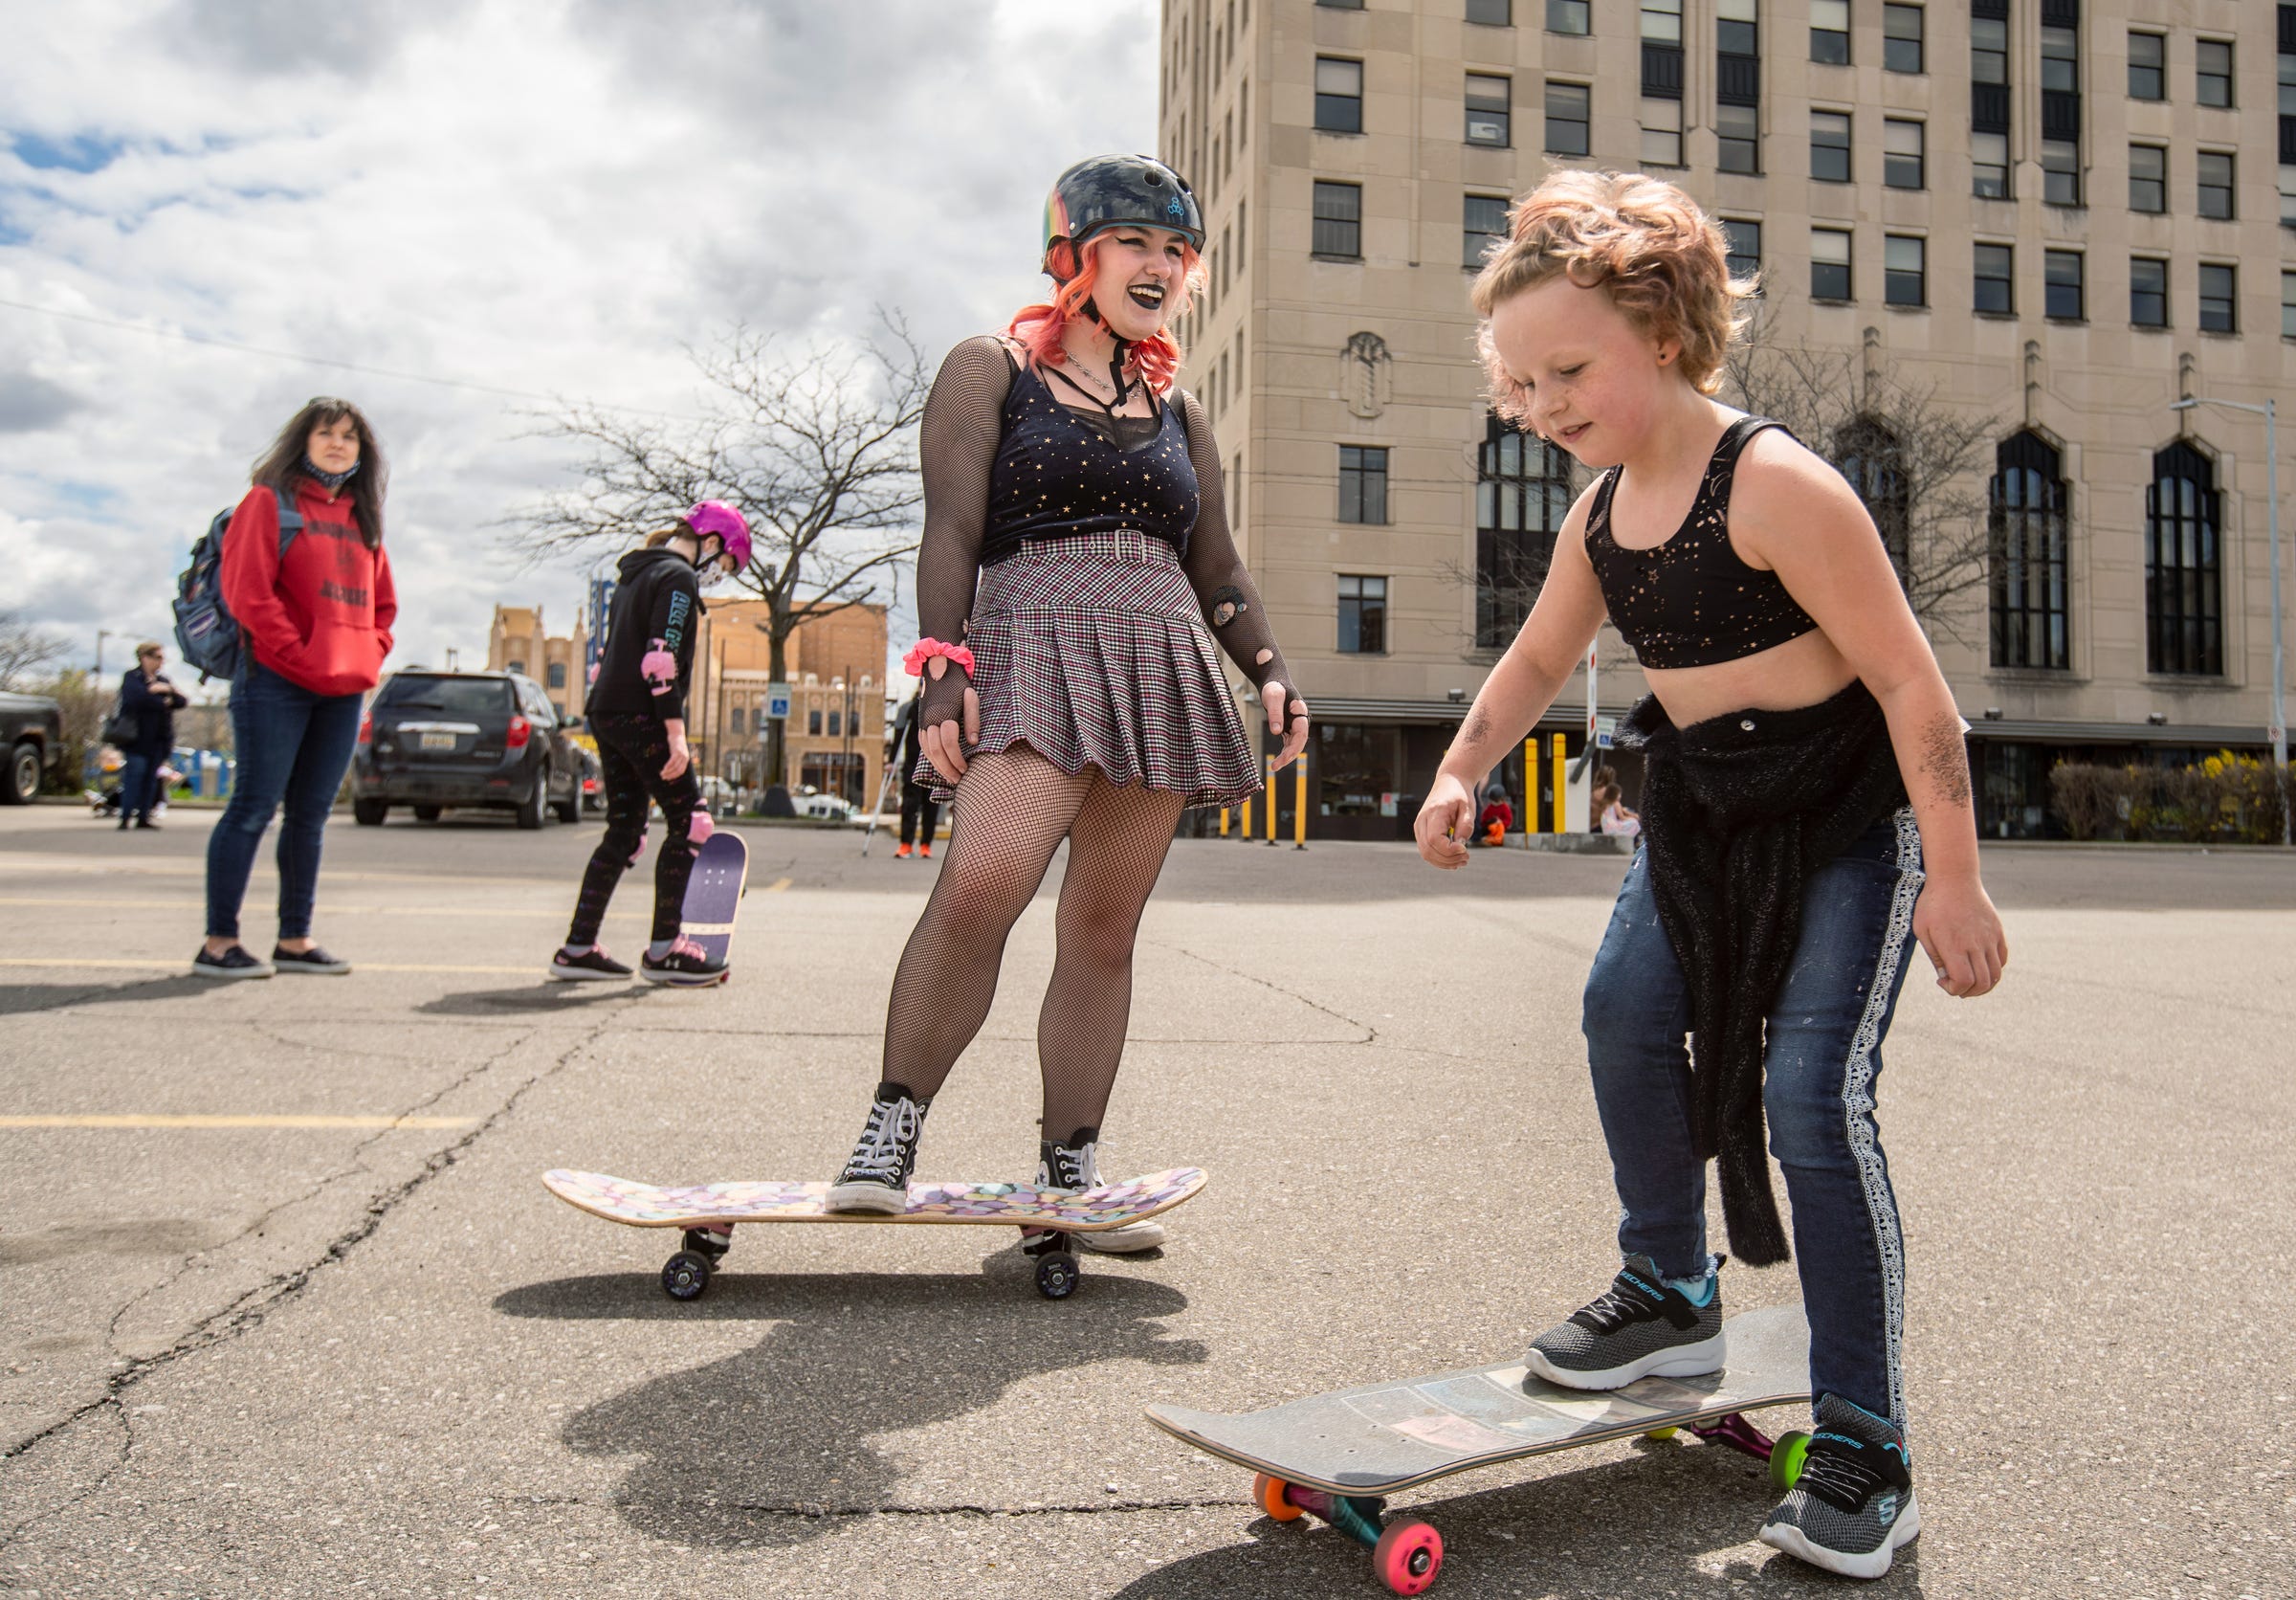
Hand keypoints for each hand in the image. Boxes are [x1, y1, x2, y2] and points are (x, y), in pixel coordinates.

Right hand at [661, 723, 691, 781]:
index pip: (681, 772)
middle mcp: (685, 758)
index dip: (674, 776)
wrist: (677, 734)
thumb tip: (670, 768)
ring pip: (675, 766)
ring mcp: (682, 755)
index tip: (668, 779)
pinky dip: (668, 765)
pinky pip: (673, 761)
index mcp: (686, 760)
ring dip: (668, 771)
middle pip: (678, 770)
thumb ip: (676, 760)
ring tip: (662, 773)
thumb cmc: (676, 744)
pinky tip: (664, 768)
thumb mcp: (677, 753)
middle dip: (670, 775)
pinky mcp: (677, 751)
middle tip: (663, 777)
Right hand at [917, 654, 980, 783]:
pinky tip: (940, 764)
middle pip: (936, 751)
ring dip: (938, 765)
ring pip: (927, 750)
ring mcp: (923, 721)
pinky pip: (923, 744)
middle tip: (958, 779)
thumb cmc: (959, 684)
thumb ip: (973, 720)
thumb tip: (974, 742)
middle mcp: (930, 719)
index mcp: (944, 714)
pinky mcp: (921, 722)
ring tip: (950, 776)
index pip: (949, 743)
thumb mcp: (971, 697)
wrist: (939, 667)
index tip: (966, 769)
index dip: (957, 759)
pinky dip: (930, 756)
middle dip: (947, 767)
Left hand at [1262, 682, 1309, 767]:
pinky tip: (1277, 760)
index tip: (1282, 759)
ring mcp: (1295, 725)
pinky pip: (1289, 743)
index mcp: (1301, 714)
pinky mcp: (1288, 727)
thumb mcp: (1273, 697)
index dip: (1292, 749)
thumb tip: (1276, 732)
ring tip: (1274, 767)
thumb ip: (1275, 713)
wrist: (1273, 681)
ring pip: (1294, 745)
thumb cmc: (1274, 686)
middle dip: (1289, 757)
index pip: (1300, 736)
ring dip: (1286, 757)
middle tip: (1275, 767)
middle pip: (1299, 743)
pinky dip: (1284, 752)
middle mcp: (1300, 721)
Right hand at [1414, 772, 1474, 869]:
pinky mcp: (1421, 832)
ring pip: (1426, 854)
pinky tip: (1454, 860)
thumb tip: (1460, 846)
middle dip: (1448, 860)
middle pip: (1428, 850)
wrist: (1449, 782)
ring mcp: (1419, 827)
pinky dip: (1440, 859)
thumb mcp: (1468, 808)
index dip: (1449, 850)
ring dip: (1444, 862)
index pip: (1435, 839)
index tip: (1465, 849)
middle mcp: (1422, 821)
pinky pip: (1427, 851)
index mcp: (1434, 812)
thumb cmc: (1460, 794)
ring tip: (1462, 861)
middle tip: (1466, 858)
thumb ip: (1465, 827)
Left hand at [1911, 874, 2006, 997]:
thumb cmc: (1933, 903)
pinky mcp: (1997, 931)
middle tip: (1956, 987)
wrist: (1955, 878)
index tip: (1942, 981)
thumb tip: (1945, 976)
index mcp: (1954, 944)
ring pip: (1996, 974)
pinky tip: (1979, 965)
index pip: (1963, 980)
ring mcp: (1989, 937)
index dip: (1954, 989)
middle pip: (1983, 982)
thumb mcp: (1922, 930)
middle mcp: (1975, 943)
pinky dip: (1994, 970)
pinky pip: (2002, 959)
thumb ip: (1934, 955)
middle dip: (1969, 992)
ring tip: (1969, 981)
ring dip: (1984, 985)